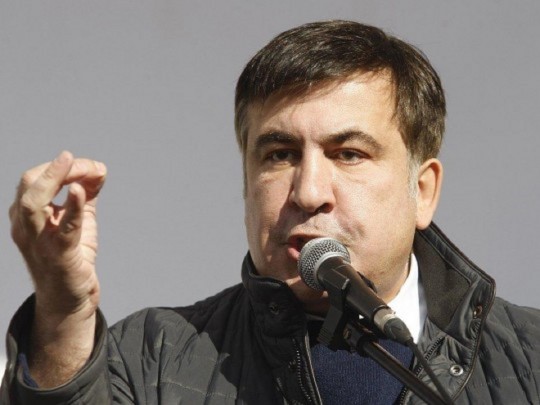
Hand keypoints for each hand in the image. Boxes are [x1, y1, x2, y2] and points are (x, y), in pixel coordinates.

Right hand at [10, 151, 106, 315]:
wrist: (70, 299)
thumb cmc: (71, 256)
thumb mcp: (77, 219)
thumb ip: (86, 193)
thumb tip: (98, 168)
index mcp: (26, 216)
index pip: (33, 179)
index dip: (59, 167)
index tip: (88, 166)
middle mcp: (25, 227)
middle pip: (29, 185)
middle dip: (55, 167)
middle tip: (76, 160)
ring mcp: (39, 242)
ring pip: (33, 203)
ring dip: (55, 178)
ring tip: (73, 163)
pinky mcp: (59, 256)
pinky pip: (64, 228)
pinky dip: (72, 207)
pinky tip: (79, 191)